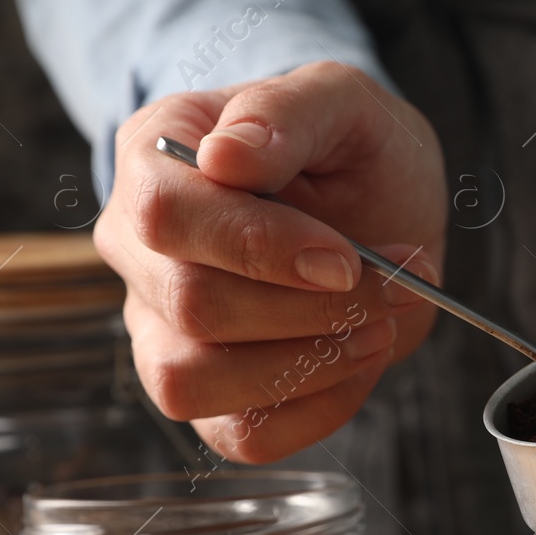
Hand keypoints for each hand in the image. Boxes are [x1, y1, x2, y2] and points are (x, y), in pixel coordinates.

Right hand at [95, 61, 446, 462]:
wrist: (378, 200)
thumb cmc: (349, 145)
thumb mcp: (341, 100)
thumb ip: (288, 110)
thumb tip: (228, 156)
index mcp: (152, 158)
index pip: (165, 216)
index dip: (259, 247)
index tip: (346, 258)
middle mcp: (137, 248)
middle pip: (190, 305)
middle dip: (310, 309)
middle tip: (399, 286)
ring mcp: (159, 326)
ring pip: (191, 382)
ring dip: (310, 364)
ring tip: (382, 324)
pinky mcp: (206, 393)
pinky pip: (238, 434)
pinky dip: (317, 410)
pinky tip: (360, 360)